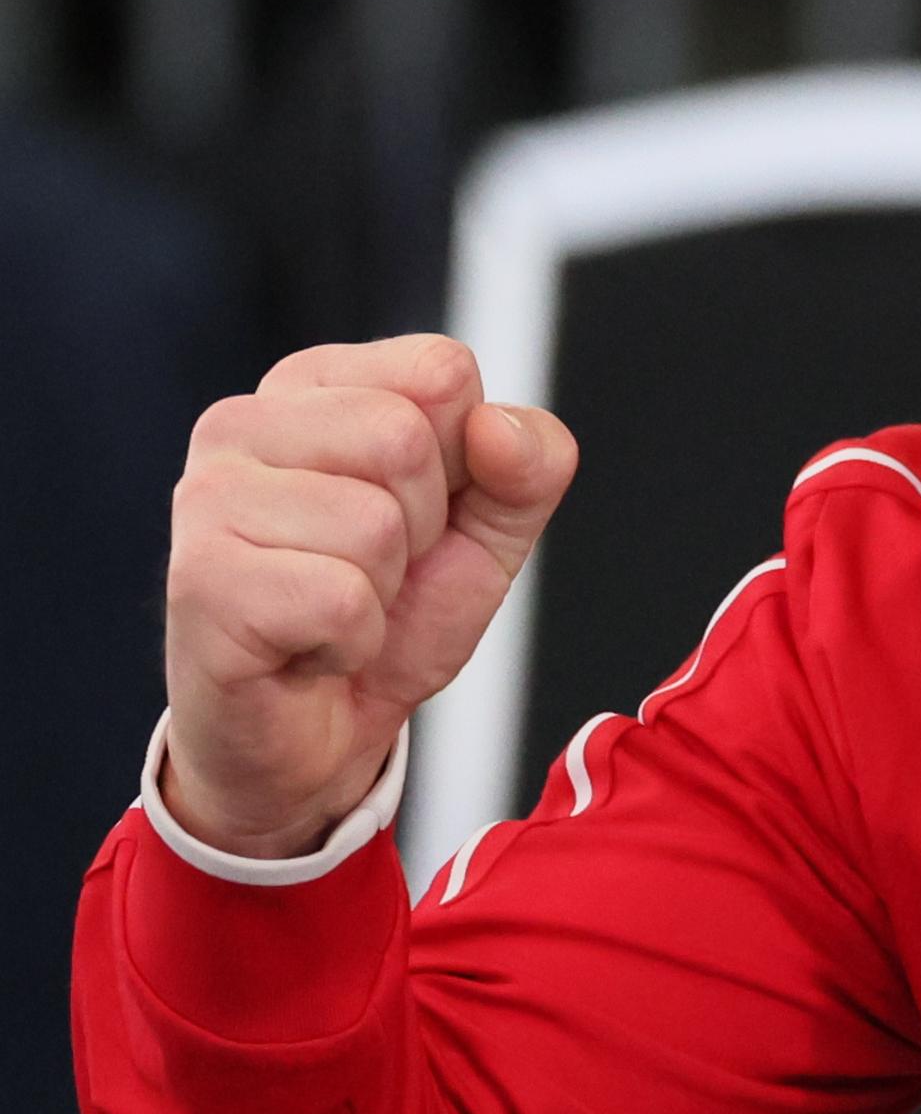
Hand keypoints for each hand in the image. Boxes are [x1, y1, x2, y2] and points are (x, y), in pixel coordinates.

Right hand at [161, 335, 577, 858]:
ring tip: (332, 611)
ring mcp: (209, 498)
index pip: (441, 371)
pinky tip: (307, 647)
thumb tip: (496, 425)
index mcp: (314, 384)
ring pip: (374, 523)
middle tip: (368, 573)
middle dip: (420, 529)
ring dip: (380, 593)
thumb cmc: (387, 619)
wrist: (314, 742)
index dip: (460, 460)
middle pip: (404, 439)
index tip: (415, 514)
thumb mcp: (489, 531)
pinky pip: (340, 600)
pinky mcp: (200, 581)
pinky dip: (351, 642)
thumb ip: (527, 464)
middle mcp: (244, 423)